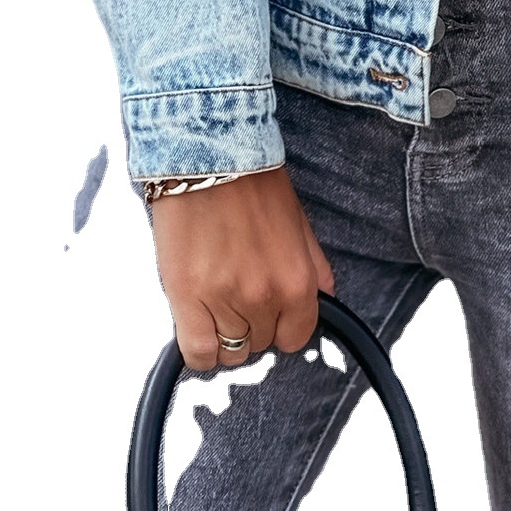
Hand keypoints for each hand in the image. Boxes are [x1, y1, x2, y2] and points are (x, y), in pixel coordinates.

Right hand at [150, 166, 334, 371]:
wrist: (210, 158)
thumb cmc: (254, 185)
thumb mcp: (300, 225)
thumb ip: (315, 269)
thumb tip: (324, 300)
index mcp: (297, 281)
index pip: (295, 338)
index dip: (282, 327)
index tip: (270, 314)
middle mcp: (265, 297)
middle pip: (261, 344)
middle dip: (253, 325)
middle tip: (239, 294)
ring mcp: (224, 299)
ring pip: (230, 351)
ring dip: (225, 334)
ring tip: (217, 305)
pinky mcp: (186, 297)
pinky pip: (196, 352)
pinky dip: (199, 349)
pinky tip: (198, 326)